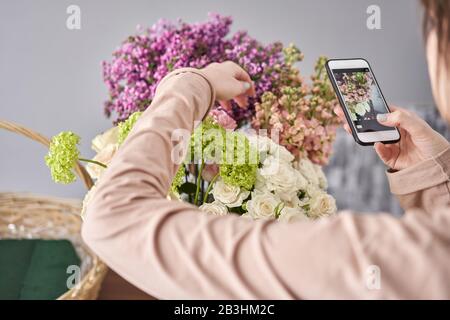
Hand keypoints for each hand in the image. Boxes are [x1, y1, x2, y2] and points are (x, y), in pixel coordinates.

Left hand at [201, 61, 255, 109]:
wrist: (200, 86)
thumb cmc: (221, 86)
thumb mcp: (236, 88)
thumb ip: (243, 87)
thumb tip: (246, 86)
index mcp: (232, 67)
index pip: (244, 76)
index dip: (250, 87)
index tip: (252, 96)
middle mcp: (222, 68)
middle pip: (234, 82)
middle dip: (239, 95)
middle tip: (244, 105)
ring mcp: (212, 74)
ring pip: (225, 86)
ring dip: (230, 98)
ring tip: (231, 109)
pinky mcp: (205, 81)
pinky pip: (216, 89)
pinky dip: (221, 97)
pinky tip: (222, 106)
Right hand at [334, 106, 449, 169]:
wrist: (440, 166)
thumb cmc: (434, 143)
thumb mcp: (420, 127)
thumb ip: (401, 119)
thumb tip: (381, 117)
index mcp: (400, 120)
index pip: (380, 111)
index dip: (367, 105)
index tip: (354, 100)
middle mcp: (392, 131)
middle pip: (370, 124)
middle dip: (355, 118)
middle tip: (341, 111)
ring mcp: (390, 145)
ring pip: (370, 138)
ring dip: (358, 132)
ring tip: (348, 126)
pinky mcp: (390, 158)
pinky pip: (379, 153)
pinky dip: (377, 149)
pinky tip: (377, 144)